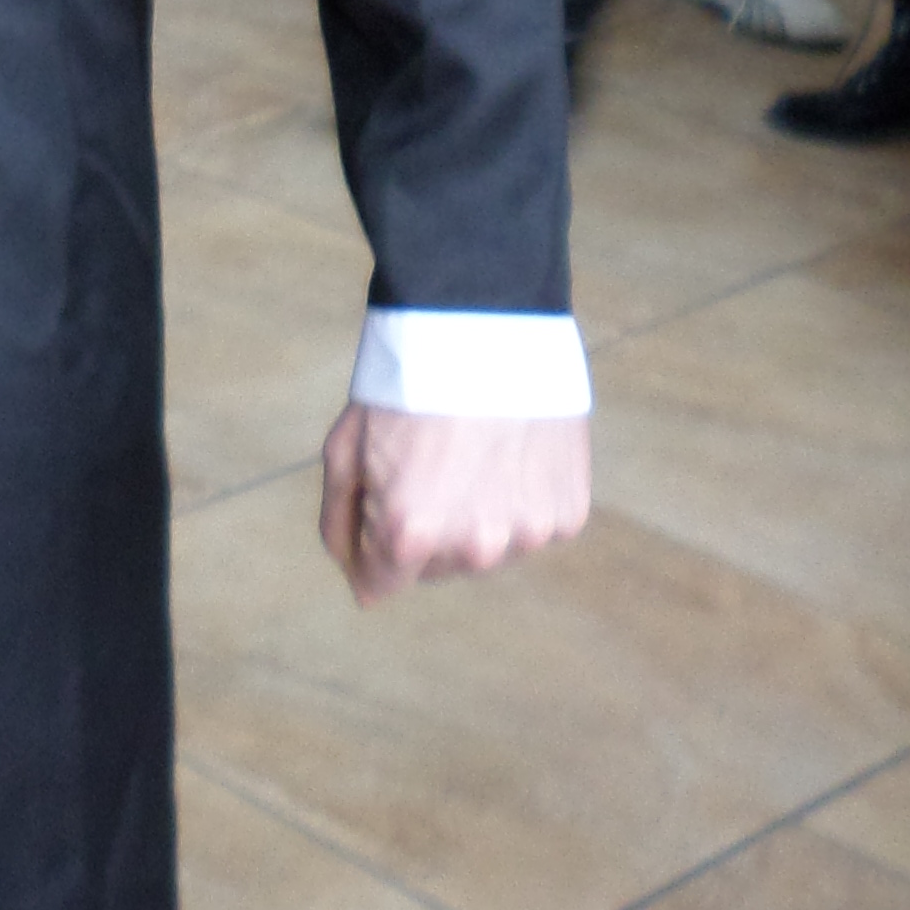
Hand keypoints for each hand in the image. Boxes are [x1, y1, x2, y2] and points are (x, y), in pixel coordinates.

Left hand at [317, 406, 589, 605]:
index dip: (367, 548)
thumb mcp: (345, 449)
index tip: (375, 504)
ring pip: (486, 551)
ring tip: (470, 454)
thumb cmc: (404, 384)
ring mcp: (527, 533)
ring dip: (473, 519)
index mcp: (410, 534)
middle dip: (420, 530)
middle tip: (426, 463)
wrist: (486, 323)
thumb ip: (341, 524)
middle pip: (433, 569)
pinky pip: (531, 526)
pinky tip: (508, 452)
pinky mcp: (567, 514)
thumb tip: (359, 584)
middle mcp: (473, 548)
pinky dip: (519, 501)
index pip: (378, 586)